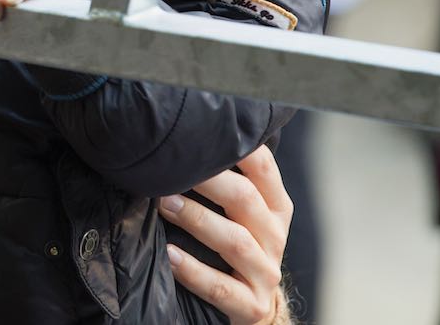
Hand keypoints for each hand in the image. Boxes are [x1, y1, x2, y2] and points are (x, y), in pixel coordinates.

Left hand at [159, 147, 292, 324]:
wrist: (255, 307)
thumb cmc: (238, 244)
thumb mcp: (241, 214)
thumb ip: (226, 182)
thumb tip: (183, 140)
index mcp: (275, 207)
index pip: (263, 167)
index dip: (237, 148)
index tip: (200, 132)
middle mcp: (274, 236)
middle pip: (244, 199)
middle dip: (206, 180)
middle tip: (170, 169)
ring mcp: (265, 272)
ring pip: (234, 241)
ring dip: (196, 219)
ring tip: (164, 204)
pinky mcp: (251, 305)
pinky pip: (220, 286)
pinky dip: (193, 270)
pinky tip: (169, 255)